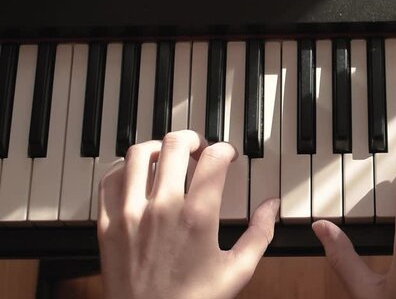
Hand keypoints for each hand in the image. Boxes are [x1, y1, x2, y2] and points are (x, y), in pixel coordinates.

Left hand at [98, 130, 279, 298]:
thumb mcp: (238, 270)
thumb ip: (260, 233)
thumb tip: (272, 206)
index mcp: (198, 216)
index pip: (213, 158)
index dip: (225, 149)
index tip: (227, 155)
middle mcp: (163, 207)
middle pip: (175, 145)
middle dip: (192, 139)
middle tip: (199, 147)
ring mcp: (131, 214)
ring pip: (138, 155)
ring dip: (157, 147)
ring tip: (167, 154)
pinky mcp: (108, 224)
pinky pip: (109, 180)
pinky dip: (123, 168)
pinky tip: (135, 173)